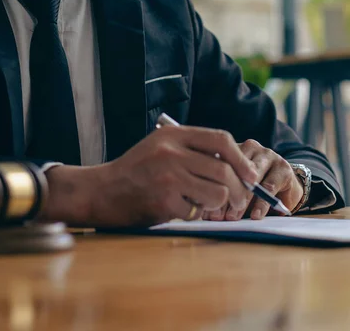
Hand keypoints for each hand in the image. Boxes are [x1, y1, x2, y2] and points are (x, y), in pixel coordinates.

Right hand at [40, 126, 257, 226]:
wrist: (100, 192)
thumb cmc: (136, 170)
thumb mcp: (161, 147)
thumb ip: (193, 150)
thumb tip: (237, 165)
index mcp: (174, 135)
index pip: (220, 139)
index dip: (241, 158)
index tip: (250, 174)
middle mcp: (172, 152)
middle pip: (224, 169)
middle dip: (239, 188)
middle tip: (240, 199)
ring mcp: (168, 177)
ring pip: (217, 193)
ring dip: (220, 204)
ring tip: (208, 205)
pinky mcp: (164, 201)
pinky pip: (198, 211)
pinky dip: (197, 214)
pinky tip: (184, 210)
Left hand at [203, 139, 303, 220]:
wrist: (285, 187)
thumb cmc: (253, 188)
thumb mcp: (235, 187)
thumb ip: (222, 193)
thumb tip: (203, 211)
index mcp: (234, 147)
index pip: (221, 163)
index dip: (213, 185)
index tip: (205, 206)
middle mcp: (251, 147)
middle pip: (236, 169)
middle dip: (226, 193)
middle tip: (217, 214)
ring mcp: (269, 155)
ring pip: (252, 177)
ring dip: (242, 200)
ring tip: (233, 217)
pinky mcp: (284, 168)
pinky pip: (270, 186)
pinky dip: (261, 203)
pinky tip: (255, 215)